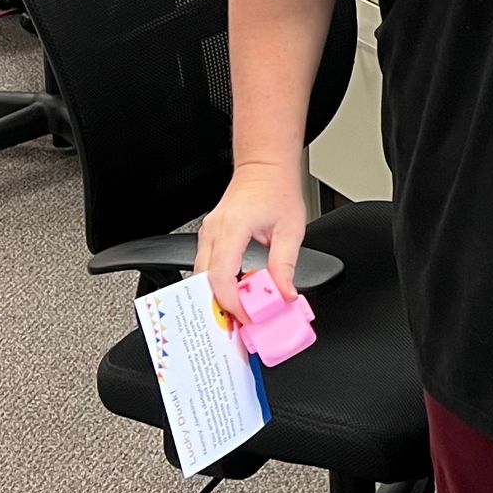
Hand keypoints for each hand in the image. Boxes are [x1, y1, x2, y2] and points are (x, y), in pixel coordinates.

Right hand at [195, 159, 306, 319]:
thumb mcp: (291, 228)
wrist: (264, 169)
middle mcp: (213, 232)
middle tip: (242, 323)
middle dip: (221, 305)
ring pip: (202, 276)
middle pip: (205, 280)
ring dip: (218, 296)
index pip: (222, 275)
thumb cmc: (276, 190)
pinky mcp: (210, 237)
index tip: (248, 316)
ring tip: (240, 312)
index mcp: (232, 227)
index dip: (232, 301)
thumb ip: (286, 264)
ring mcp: (207, 234)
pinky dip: (218, 284)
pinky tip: (236, 294)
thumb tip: (285, 294)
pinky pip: (207, 267)